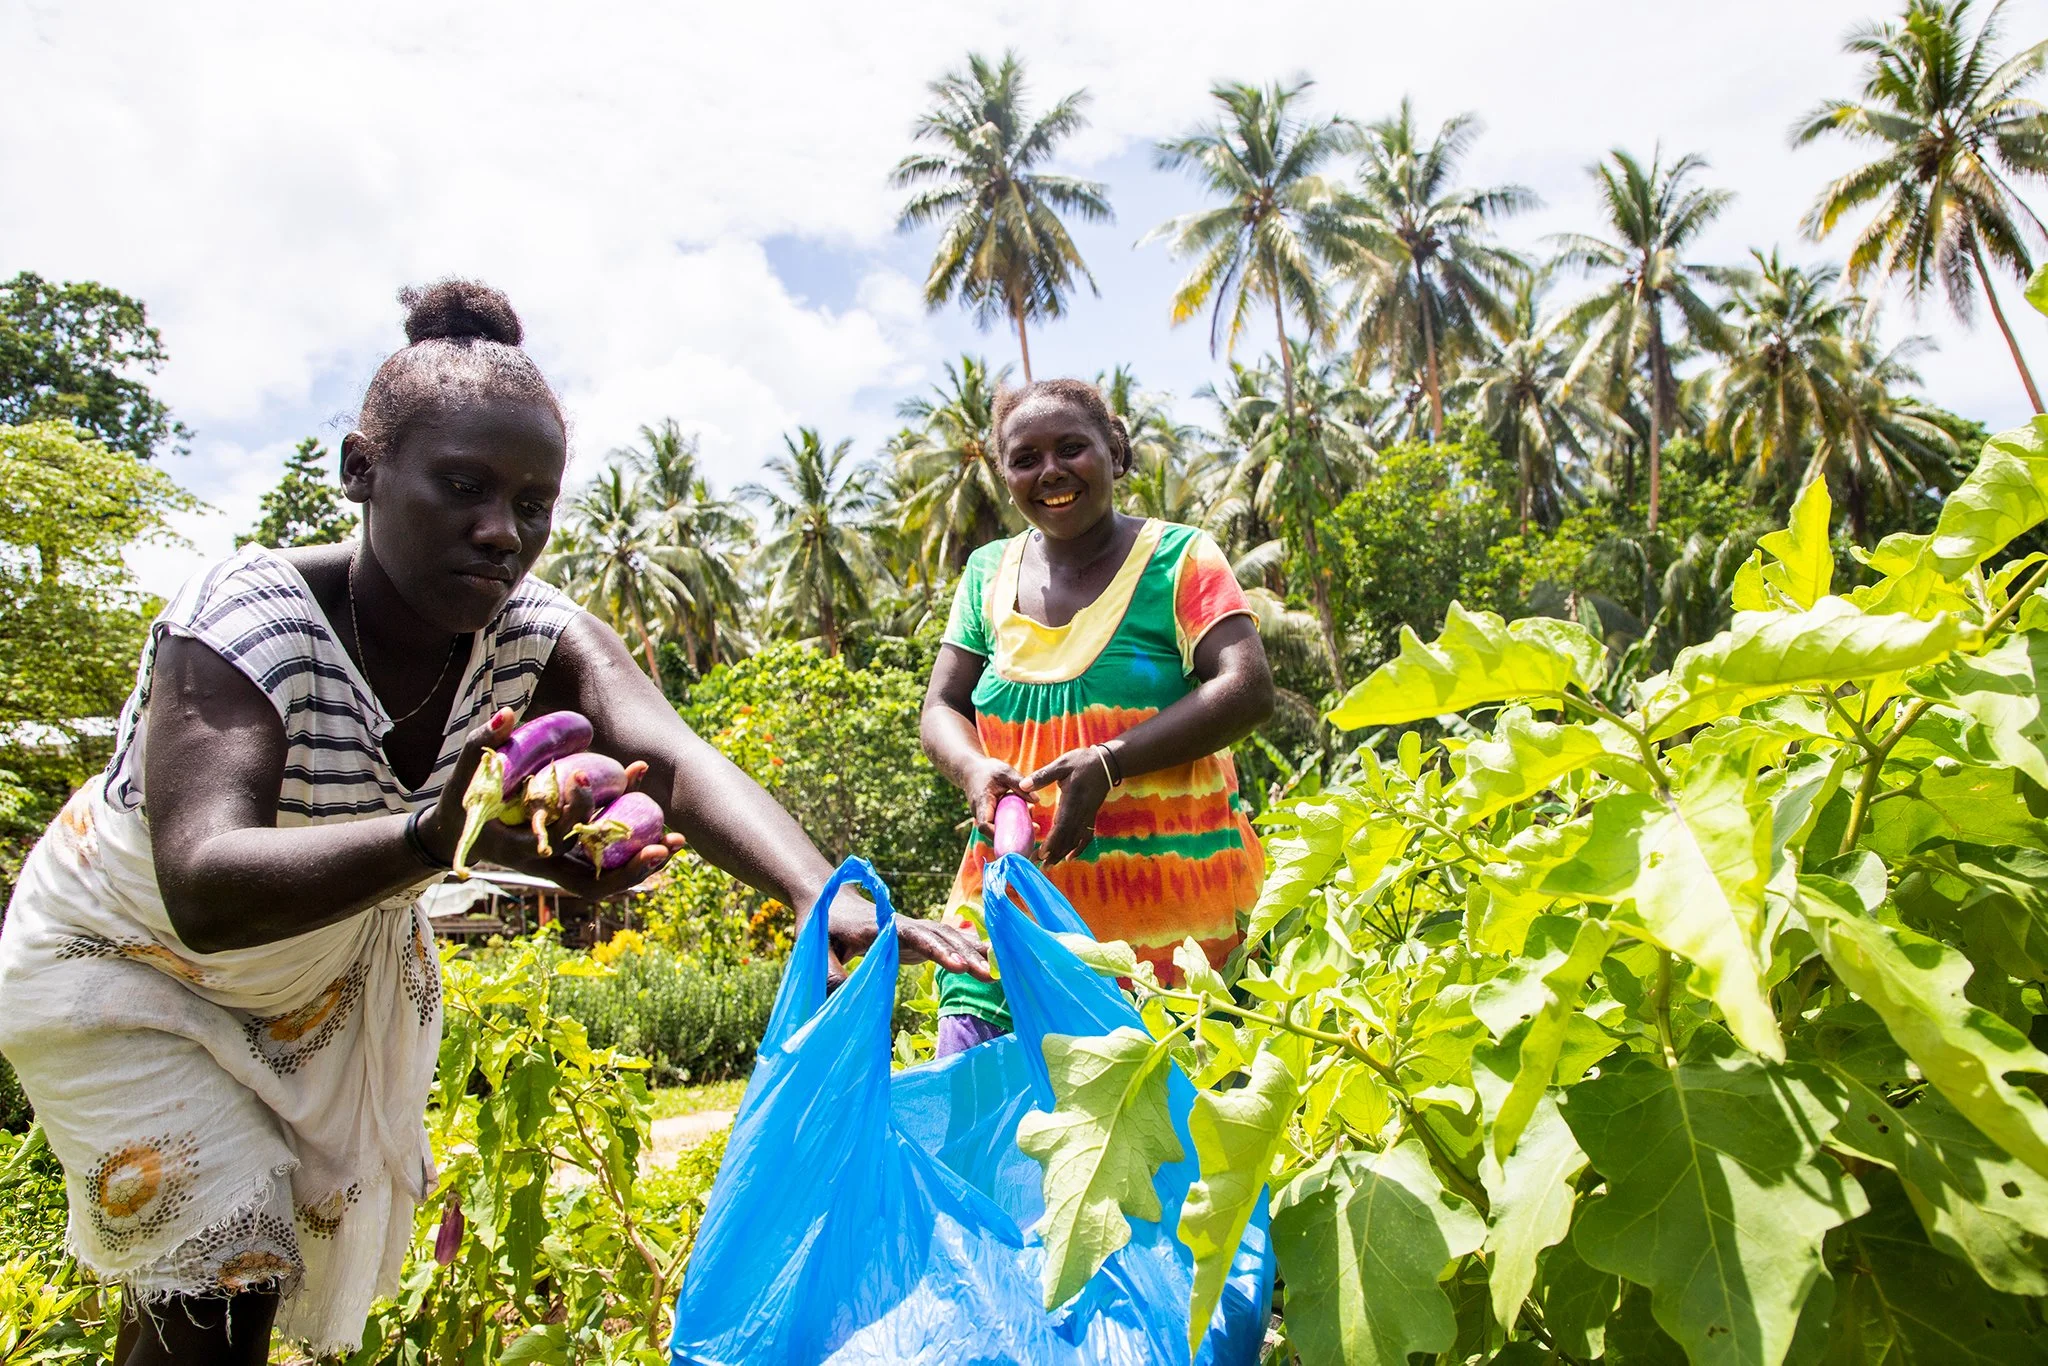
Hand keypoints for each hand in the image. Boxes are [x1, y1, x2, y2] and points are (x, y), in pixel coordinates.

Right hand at [420, 708, 682, 897]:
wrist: (458, 835)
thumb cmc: (462, 799)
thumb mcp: (466, 771)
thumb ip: (485, 741)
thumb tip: (509, 711)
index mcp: (518, 846)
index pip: (555, 835)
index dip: (576, 811)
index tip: (588, 778)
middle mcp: (542, 864)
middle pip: (592, 879)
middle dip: (629, 865)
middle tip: (663, 843)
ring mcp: (557, 868)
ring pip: (604, 881)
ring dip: (641, 868)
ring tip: (676, 845)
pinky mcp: (569, 862)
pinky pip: (606, 868)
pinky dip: (634, 857)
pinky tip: (665, 839)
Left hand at [818, 883, 993, 982]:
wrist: (828, 898)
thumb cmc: (822, 925)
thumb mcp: (819, 949)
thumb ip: (830, 973)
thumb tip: (840, 1001)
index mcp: (881, 926)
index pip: (914, 936)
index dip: (937, 950)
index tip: (958, 965)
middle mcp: (903, 924)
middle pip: (940, 936)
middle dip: (965, 954)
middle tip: (988, 975)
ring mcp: (913, 929)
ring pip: (948, 937)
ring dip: (972, 951)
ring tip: (998, 971)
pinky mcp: (917, 937)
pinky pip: (947, 941)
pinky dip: (968, 947)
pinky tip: (991, 956)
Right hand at [962, 756, 1029, 838]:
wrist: (971, 771)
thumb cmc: (987, 770)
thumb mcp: (1005, 772)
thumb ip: (1019, 784)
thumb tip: (1036, 800)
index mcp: (982, 803)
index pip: (984, 825)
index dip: (998, 833)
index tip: (1016, 832)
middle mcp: (980, 814)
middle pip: (994, 832)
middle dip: (1014, 832)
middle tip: (1033, 825)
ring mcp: (983, 817)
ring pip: (998, 830)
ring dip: (1015, 827)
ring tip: (1031, 813)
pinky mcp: (988, 817)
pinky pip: (999, 824)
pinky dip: (1012, 822)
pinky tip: (1026, 812)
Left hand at [1023, 747, 1112, 864]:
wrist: (1107, 764)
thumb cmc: (1082, 762)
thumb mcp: (1062, 764)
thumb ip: (1043, 776)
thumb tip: (1023, 785)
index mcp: (1072, 800)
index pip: (1062, 826)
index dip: (1052, 842)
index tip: (1042, 853)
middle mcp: (1081, 812)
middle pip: (1067, 837)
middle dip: (1052, 853)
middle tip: (1036, 863)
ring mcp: (1088, 816)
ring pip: (1075, 840)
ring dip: (1061, 853)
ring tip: (1048, 865)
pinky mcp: (1091, 816)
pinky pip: (1086, 837)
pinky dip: (1078, 849)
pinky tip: (1069, 858)